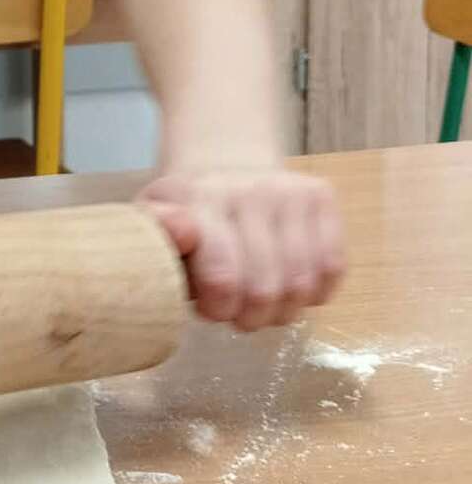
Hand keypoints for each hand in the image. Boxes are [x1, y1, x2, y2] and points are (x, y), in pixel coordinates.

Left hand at [140, 167, 345, 330]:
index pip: (222, 278)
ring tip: (261, 304)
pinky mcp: (321, 195)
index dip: (219, 310)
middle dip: (250, 317)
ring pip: (302, 284)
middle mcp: (249, 189)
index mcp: (198, 199)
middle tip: (237, 314)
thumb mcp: (151, 226)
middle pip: (265, 289)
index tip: (210, 308)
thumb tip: (184, 231)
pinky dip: (313, 293)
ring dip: (282, 311)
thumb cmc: (186, 214)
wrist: (225, 165)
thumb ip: (156, 235)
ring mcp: (290, 190)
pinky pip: (333, 268)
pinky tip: (289, 286)